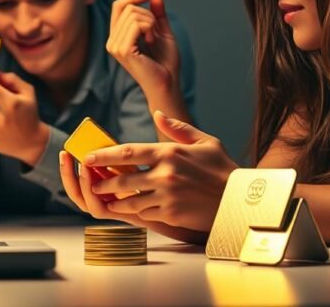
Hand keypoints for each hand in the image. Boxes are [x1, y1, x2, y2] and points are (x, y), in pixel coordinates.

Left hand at [71, 111, 237, 232]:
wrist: (240, 200)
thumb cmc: (222, 168)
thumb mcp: (204, 141)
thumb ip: (178, 128)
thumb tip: (158, 115)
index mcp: (169, 153)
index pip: (127, 152)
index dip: (104, 155)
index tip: (89, 157)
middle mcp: (164, 174)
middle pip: (122, 180)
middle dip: (104, 183)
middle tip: (93, 183)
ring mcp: (166, 196)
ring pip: (129, 201)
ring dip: (116, 201)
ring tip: (106, 198)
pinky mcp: (170, 214)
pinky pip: (144, 214)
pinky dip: (136, 212)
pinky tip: (130, 209)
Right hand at [106, 0, 181, 97]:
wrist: (168, 83)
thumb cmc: (165, 62)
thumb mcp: (162, 31)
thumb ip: (157, 14)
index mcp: (117, 36)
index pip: (118, 6)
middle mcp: (112, 40)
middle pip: (128, 7)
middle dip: (148, 14)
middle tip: (155, 33)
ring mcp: (115, 46)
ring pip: (133, 14)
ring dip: (151, 22)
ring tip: (153, 39)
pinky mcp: (123, 50)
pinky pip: (136, 24)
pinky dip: (150, 28)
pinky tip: (152, 41)